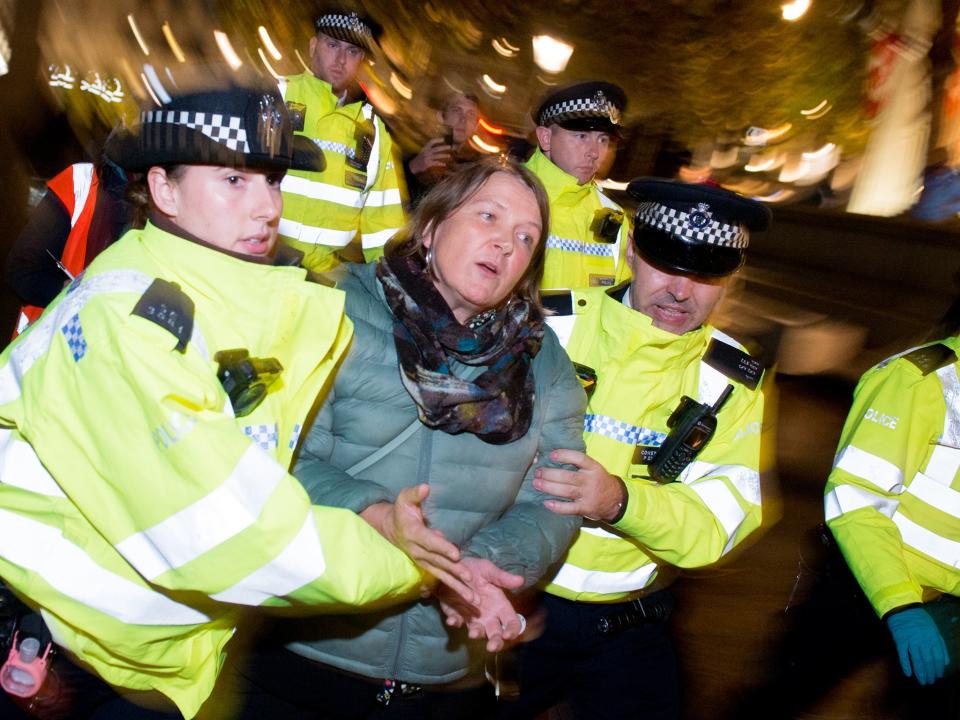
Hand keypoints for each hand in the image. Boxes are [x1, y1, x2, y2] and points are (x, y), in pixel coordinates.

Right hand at [361, 485, 473, 602]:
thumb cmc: (402, 510)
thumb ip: (415, 494)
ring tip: (472, 598)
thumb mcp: (405, 498)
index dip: (443, 548)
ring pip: (441, 575)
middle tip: (470, 579)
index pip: (430, 542)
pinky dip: (454, 588)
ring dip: (457, 586)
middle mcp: (418, 551)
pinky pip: (440, 579)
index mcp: (414, 533)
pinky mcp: (426, 566)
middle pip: (438, 562)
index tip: (456, 554)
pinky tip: (467, 597)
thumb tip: (425, 488)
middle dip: (454, 571)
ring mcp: (422, 561)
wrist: (391, 528)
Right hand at [408, 138, 452, 175]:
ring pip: (437, 156)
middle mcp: (426, 152)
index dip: (437, 140)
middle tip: (450, 147)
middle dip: (443, 147)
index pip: (431, 142)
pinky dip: (440, 163)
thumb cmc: (420, 159)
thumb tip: (439, 148)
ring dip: (444, 155)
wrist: (413, 166)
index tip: (443, 139)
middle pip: (436, 149)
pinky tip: (444, 164)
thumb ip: (430, 150)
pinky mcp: (428, 164)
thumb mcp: (423, 152)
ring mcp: (427, 158)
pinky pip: (436, 163)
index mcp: (425, 148)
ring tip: (449, 156)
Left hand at [436, 557, 524, 651]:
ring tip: (473, 633)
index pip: (511, 622)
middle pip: (496, 634)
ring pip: (478, 632)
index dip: (512, 630)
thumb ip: (502, 578)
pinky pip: (457, 621)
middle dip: (496, 642)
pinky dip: (455, 621)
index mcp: (500, 604)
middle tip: (492, 647)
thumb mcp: (488, 570)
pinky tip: (452, 620)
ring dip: (476, 634)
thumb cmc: (474, 569)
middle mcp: (488, 615)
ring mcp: (472, 617)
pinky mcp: (456, 615)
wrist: (453, 566)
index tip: (508, 635)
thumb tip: (521, 580)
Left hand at [533, 449, 626, 521]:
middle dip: (550, 474)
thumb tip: (551, 457)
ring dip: (549, 487)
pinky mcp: (585, 508)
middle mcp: (590, 480)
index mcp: (593, 468)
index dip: (565, 455)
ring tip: (536, 484)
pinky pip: (569, 508)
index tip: (552, 455)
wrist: (616, 500)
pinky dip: (557, 506)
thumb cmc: (599, 480)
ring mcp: (588, 495)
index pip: (579, 458)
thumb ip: (577, 464)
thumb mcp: (593, 468)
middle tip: (538, 472)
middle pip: (568, 476)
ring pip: (566, 491)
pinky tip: (546, 503)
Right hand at [886, 607, 949, 684]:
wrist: (903, 608)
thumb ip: (941, 645)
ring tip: (922, 681)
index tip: (938, 676)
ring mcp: (911, 640)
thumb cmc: (920, 620)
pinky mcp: (900, 640)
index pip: (938, 657)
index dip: (939, 668)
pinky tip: (908, 674)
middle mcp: (923, 640)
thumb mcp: (934, 630)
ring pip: (917, 660)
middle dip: (930, 673)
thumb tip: (946, 663)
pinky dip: (905, 665)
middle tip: (929, 682)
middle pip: (928, 661)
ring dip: (920, 673)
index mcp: (933, 638)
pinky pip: (903, 655)